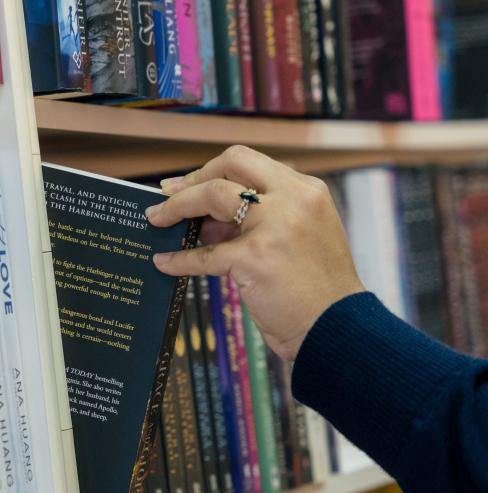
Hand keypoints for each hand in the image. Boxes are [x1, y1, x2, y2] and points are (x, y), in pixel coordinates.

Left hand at [146, 145, 364, 360]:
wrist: (337, 329)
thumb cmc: (315, 290)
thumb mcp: (296, 238)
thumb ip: (259, 222)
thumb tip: (206, 221)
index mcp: (307, 191)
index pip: (251, 162)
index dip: (214, 170)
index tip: (189, 182)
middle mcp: (294, 199)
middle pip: (231, 164)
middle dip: (193, 178)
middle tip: (167, 194)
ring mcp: (275, 226)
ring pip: (213, 196)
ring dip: (177, 207)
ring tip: (155, 220)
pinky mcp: (255, 258)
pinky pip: (204, 255)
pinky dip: (179, 259)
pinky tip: (164, 263)